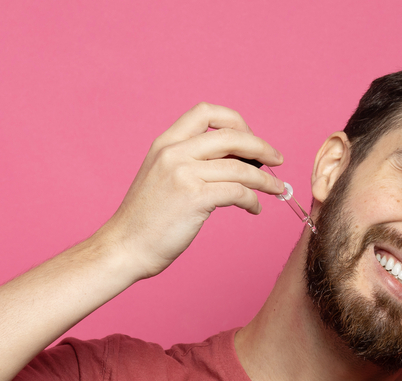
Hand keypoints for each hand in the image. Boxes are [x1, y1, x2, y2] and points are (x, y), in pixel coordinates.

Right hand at [95, 103, 285, 279]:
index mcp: (165, 143)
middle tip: (276, 160)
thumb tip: (232, 161)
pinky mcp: (194, 198)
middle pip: (232, 136)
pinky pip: (238, 191)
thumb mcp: (160, 177)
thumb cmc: (144, 220)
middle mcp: (174, 152)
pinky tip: (254, 209)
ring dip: (265, 178)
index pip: (206, 112)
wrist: (124, 247)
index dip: (235, 121)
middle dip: (261, 147)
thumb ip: (187, 162)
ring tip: (275, 189)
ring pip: (241, 167)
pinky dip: (253, 200)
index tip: (249, 138)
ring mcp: (184, 174)